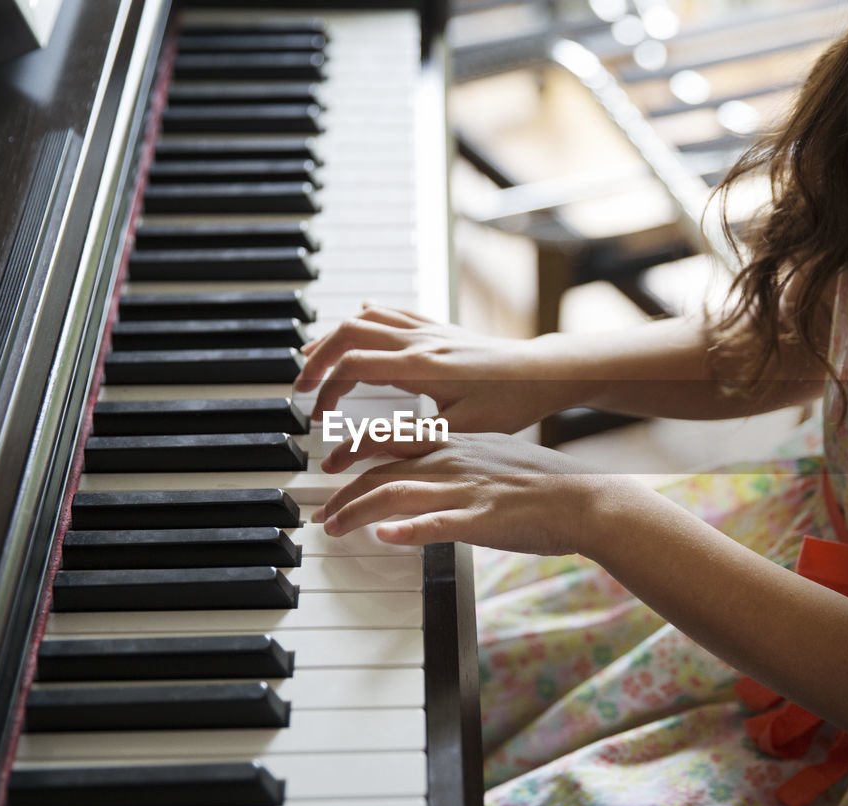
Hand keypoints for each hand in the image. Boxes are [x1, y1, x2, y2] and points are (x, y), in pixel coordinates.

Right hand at [293, 304, 587, 433]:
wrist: (545, 372)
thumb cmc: (511, 403)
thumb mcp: (459, 432)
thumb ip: (407, 441)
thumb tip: (359, 452)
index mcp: (421, 366)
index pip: (353, 365)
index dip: (325, 389)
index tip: (317, 415)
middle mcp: (420, 341)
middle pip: (348, 332)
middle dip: (317, 357)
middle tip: (302, 385)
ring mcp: (429, 330)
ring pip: (366, 317)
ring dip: (334, 336)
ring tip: (315, 358)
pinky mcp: (439, 328)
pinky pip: (391, 312)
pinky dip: (364, 317)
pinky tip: (356, 319)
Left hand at [313, 431, 616, 554]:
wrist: (587, 498)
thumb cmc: (546, 484)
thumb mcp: (495, 460)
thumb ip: (461, 464)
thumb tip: (435, 477)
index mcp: (456, 443)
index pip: (390, 439)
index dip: (354, 452)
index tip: (332, 468)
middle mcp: (453, 460)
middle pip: (380, 468)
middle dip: (341, 490)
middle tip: (321, 513)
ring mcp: (465, 489)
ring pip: (395, 492)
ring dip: (356, 511)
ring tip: (334, 529)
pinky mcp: (481, 519)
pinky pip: (436, 523)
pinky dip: (406, 530)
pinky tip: (382, 537)